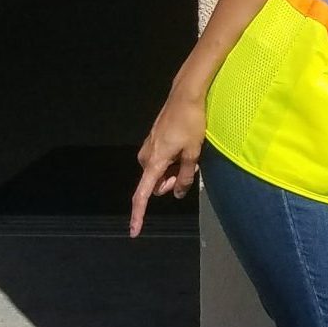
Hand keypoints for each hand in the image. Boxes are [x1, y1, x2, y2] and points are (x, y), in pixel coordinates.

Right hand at [131, 93, 205, 236]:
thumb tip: (178, 192)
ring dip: (172, 171)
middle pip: (154, 184)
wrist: (186, 95)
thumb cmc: (191, 122)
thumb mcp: (193, 151)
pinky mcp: (154, 140)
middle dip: (170, 183)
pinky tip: (185, 149)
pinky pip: (160, 160)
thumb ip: (186, 174)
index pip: (142, 194)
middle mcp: (146, 156)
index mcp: (154, 161)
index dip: (139, 214)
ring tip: (190, 154)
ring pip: (158, 172)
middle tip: (190, 169)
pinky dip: (171, 161)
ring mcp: (148, 146)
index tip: (134, 231)